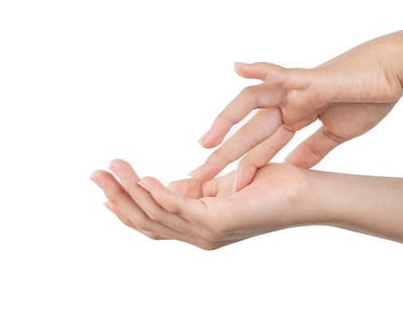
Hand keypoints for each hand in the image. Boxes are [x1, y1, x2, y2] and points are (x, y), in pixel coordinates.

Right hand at [90, 159, 325, 249]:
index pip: (152, 223)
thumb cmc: (270, 186)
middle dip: (118, 197)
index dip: (124, 207)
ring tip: (113, 168)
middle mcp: (200, 235)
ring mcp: (209, 232)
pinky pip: (180, 207)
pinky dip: (158, 193)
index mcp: (198, 227)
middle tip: (96, 173)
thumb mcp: (221, 185)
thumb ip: (194, 188)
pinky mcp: (220, 221)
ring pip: (157, 215)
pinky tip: (143, 178)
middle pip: (146, 221)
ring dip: (131, 191)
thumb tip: (166, 183)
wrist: (306, 193)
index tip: (104, 186)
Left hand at [191, 37, 402, 189]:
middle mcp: (288, 103)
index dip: (243, 166)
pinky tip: (237, 67)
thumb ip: (311, 150)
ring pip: (251, 104)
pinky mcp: (309, 78)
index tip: (222, 187)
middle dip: (224, 154)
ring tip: (206, 143)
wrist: (393, 73)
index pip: (262, 146)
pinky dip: (260, 70)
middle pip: (249, 130)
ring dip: (228, 122)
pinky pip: (280, 73)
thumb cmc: (368, 98)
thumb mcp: (335, 134)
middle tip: (196, 175)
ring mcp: (295, 89)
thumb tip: (292, 170)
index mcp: (295, 117)